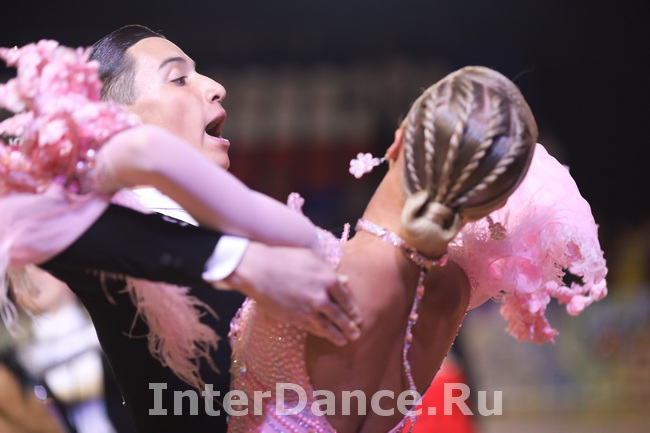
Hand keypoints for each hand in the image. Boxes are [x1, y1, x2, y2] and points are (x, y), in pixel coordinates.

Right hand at [218, 242, 361, 345]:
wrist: (259, 269)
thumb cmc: (285, 257)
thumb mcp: (311, 258)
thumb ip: (330, 271)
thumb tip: (346, 279)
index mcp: (328, 279)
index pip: (346, 298)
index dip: (353, 309)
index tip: (358, 317)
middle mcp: (321, 296)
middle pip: (340, 315)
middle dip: (350, 326)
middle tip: (357, 333)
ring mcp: (308, 309)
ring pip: (328, 326)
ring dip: (339, 335)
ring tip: (346, 341)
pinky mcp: (295, 317)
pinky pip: (313, 328)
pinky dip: (322, 334)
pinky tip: (327, 336)